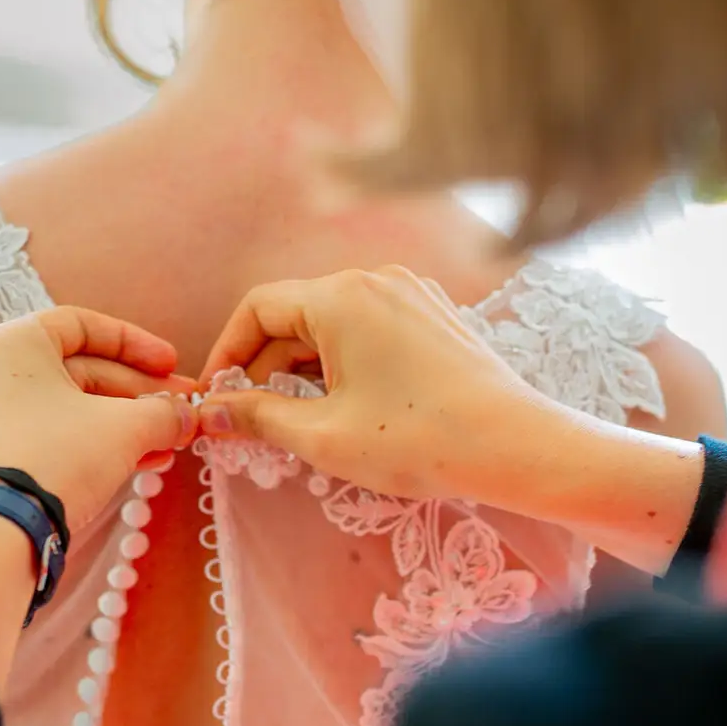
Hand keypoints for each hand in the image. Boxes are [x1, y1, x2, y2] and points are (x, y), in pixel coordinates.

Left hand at [0, 307, 196, 533]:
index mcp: (13, 343)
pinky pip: (45, 436)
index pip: (83, 325)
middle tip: (181, 414)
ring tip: (166, 445)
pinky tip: (134, 464)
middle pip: (78, 371)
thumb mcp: (122, 429)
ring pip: (65, 409)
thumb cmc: (54, 459)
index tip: (171, 366)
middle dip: (137, 394)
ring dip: (121, 424)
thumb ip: (163, 414)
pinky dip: (88, 444)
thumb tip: (188, 416)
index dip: (136, 344)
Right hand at [197, 267, 586, 503]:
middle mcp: (375, 280)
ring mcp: (410, 293)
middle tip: (251, 421)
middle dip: (266, 367)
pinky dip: (343, 361)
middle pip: (295, 314)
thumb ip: (258, 416)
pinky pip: (369, 328)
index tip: (215, 398)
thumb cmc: (418, 440)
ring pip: (332, 323)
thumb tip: (210, 412)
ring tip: (298, 421)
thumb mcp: (323, 436)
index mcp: (342, 297)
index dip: (227, 353)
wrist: (516, 445)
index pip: (258, 308)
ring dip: (304, 368)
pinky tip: (346, 406)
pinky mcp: (434, 315)